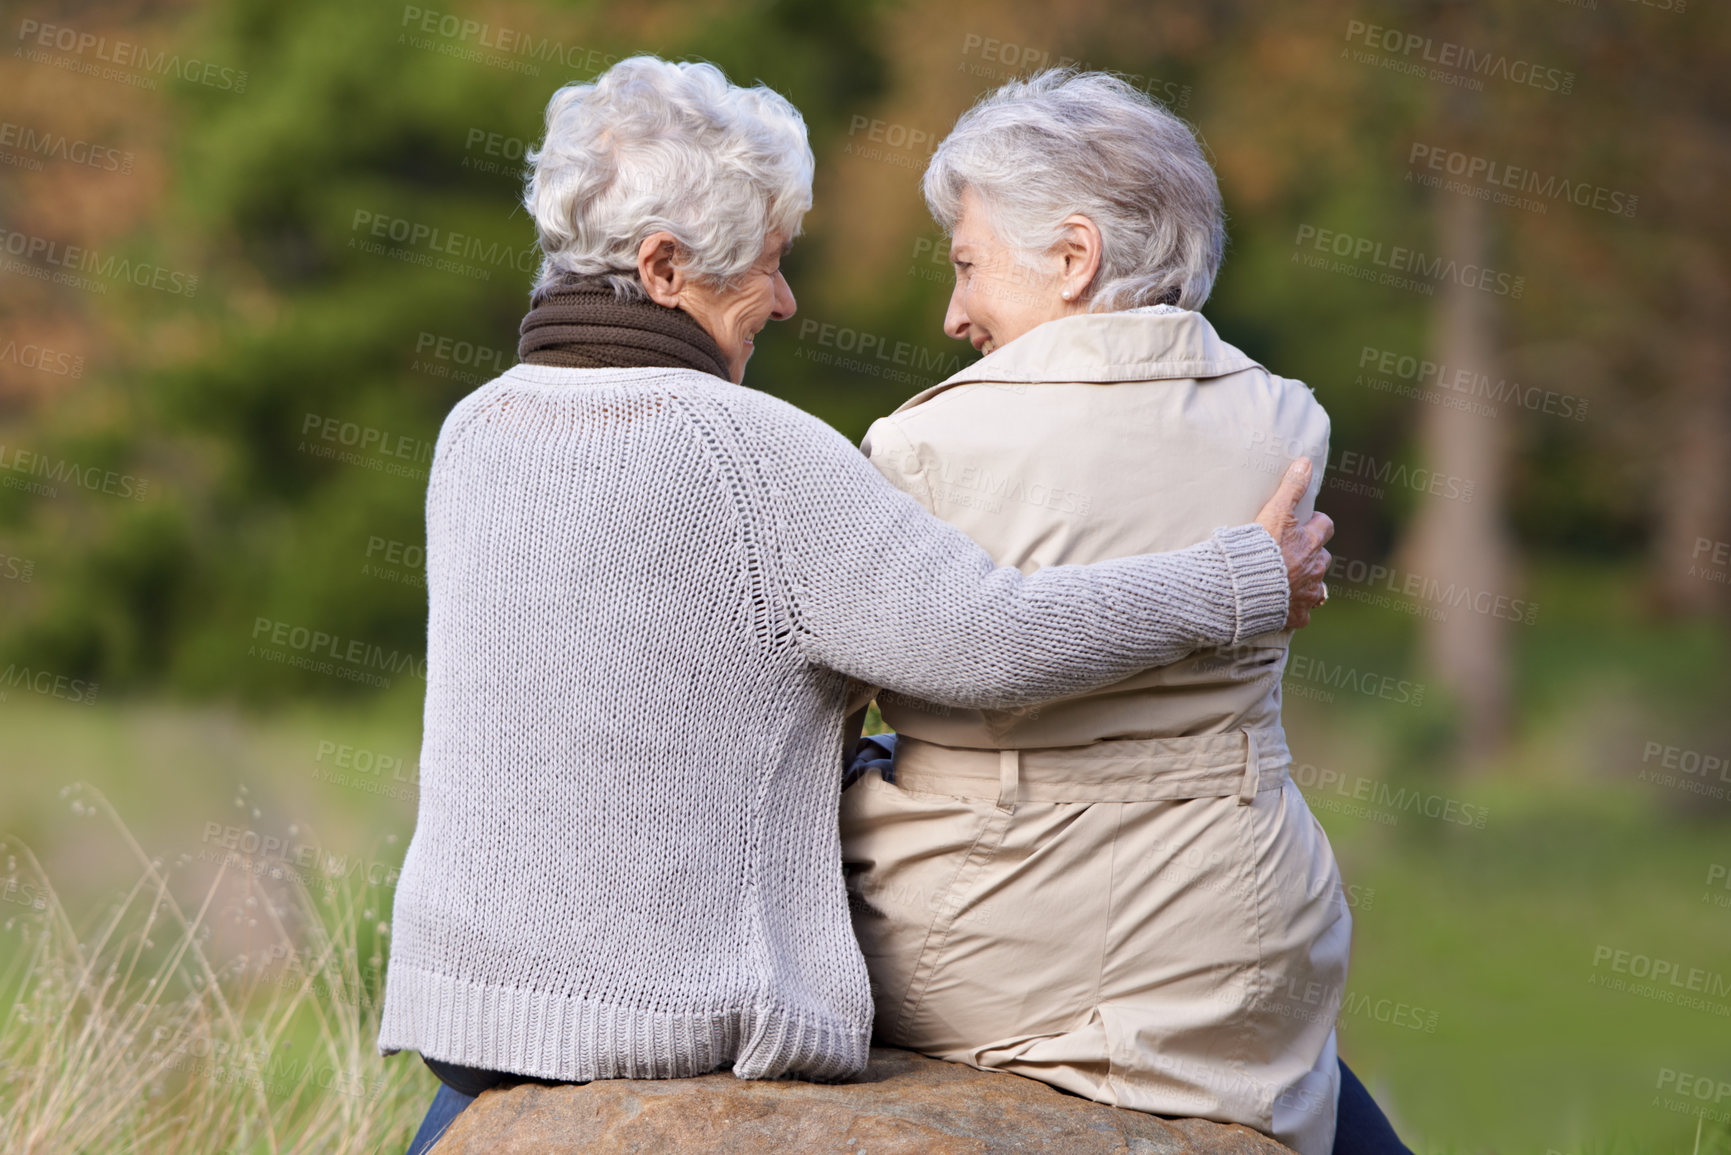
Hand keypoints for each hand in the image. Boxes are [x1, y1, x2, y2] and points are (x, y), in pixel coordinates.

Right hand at [1253, 458, 1333, 630]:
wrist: (1241, 588)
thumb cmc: (1256, 549)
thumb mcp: (1274, 512)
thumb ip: (1290, 487)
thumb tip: (1306, 461)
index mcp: (1310, 543)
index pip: (1325, 526)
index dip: (1314, 524)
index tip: (1300, 524)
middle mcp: (1314, 569)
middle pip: (1323, 557)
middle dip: (1312, 554)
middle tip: (1290, 553)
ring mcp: (1307, 594)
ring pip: (1317, 586)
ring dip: (1305, 581)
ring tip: (1286, 579)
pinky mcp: (1296, 616)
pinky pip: (1302, 613)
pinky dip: (1293, 608)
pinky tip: (1280, 604)